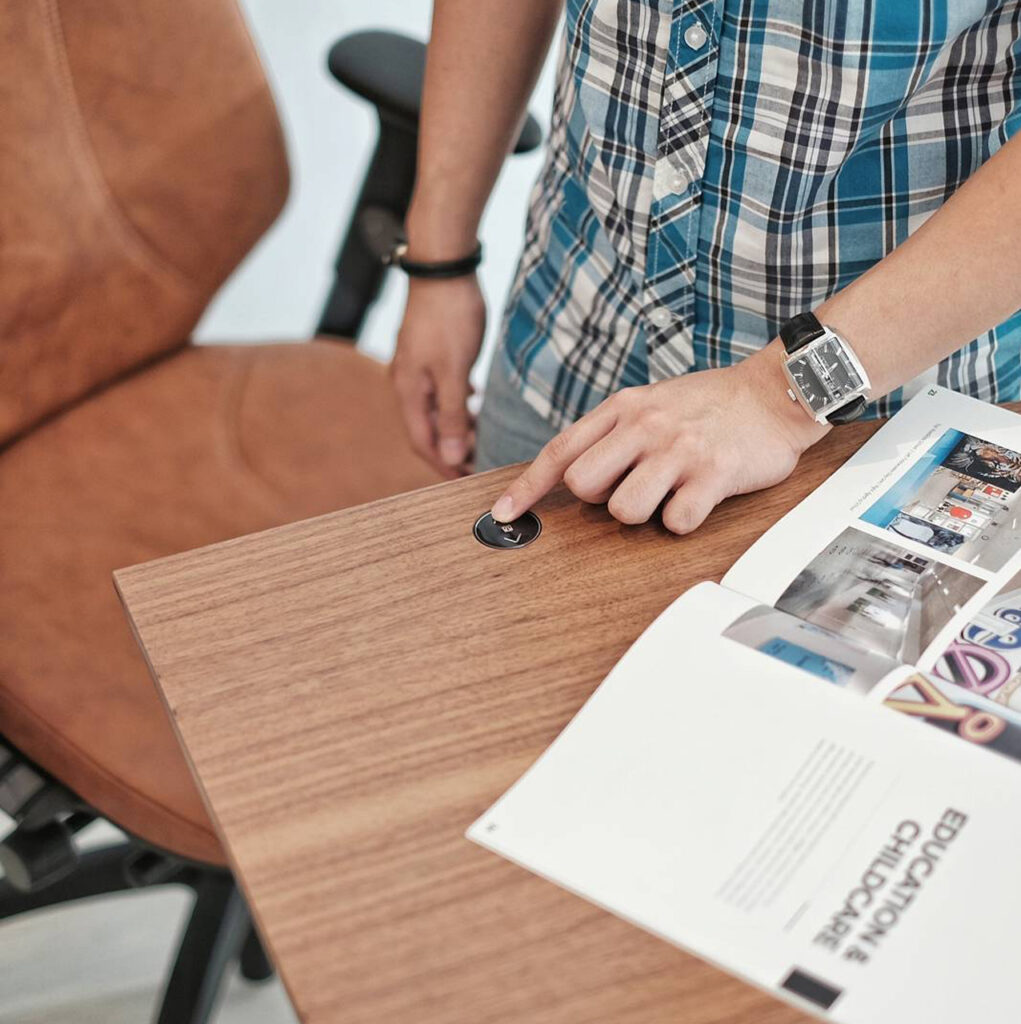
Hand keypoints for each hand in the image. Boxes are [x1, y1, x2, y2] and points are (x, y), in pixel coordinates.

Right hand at [391, 274, 485, 477]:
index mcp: (409, 391)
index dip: (444, 465)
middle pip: (427, 430)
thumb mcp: (455, 372)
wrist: (442, 266)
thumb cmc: (450, 316)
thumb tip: (451, 455)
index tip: (467, 481)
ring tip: (481, 438)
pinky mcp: (428, 352)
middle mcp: (406, 382)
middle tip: (479, 463)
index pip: (423, 443)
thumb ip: (453, 416)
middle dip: (451, 450)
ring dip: (456, 428)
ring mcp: (415, 367)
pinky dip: (456, 404)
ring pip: (434, 410)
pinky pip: (440, 390)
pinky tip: (474, 403)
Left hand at [489, 342, 828, 532]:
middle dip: (600, 499)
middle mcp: (645, 426)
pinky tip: (697, 500)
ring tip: (669, 492)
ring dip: (643, 513)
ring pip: (624, 510)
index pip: (561, 451)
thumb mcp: (651, 402)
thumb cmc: (709, 405)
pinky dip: (682, 522)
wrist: (776, 392)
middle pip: (583, 485)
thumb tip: (573, 471)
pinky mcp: (712, 474)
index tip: (505, 513)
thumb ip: (612, 432)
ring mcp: (678, 450)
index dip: (527, 487)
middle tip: (631, 486)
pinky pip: (675, 522)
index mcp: (624, 408)